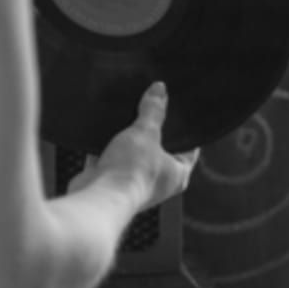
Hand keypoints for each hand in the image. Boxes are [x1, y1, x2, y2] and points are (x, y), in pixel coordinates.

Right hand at [68, 82, 198, 210]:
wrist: (99, 197)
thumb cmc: (131, 173)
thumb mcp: (146, 133)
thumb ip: (153, 111)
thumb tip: (160, 90)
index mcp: (178, 174)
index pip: (190, 149)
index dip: (186, 131)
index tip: (179, 114)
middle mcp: (158, 183)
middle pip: (160, 151)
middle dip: (153, 133)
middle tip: (150, 110)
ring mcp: (133, 183)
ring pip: (134, 155)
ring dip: (128, 141)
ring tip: (125, 118)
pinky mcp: (110, 182)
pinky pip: (110, 160)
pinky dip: (106, 148)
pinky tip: (102, 131)